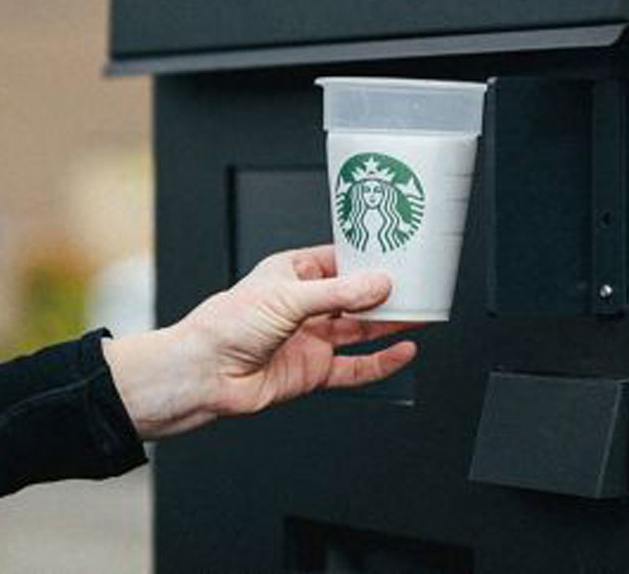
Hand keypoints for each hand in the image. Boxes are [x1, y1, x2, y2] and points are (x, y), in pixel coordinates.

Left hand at [102, 245, 417, 439]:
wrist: (204, 375)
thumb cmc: (225, 325)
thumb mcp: (287, 297)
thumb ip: (338, 294)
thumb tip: (379, 284)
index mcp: (291, 273)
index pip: (339, 260)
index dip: (367, 258)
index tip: (398, 253)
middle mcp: (302, 305)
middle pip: (354, 296)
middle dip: (386, 292)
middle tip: (419, 286)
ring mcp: (309, 339)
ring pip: (359, 329)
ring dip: (390, 325)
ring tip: (423, 316)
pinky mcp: (313, 371)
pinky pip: (355, 366)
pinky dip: (381, 361)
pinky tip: (403, 351)